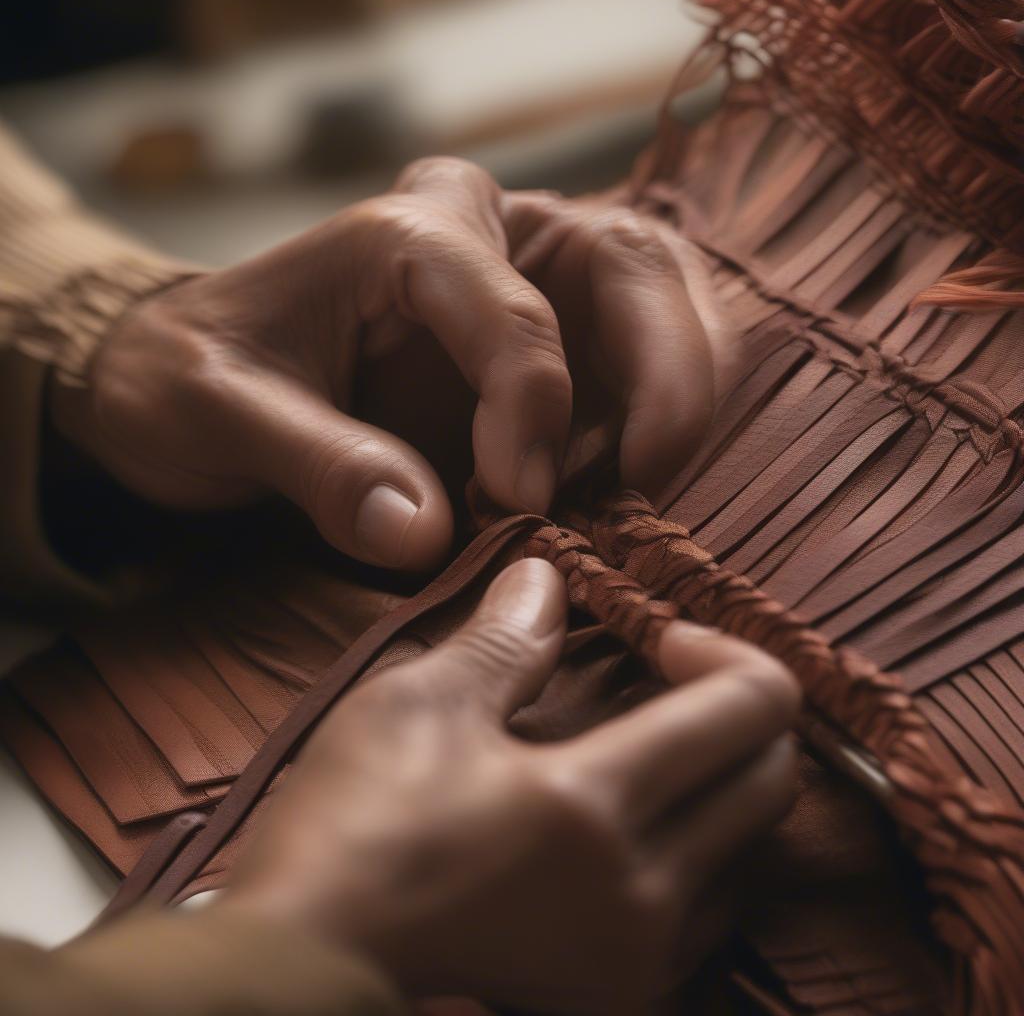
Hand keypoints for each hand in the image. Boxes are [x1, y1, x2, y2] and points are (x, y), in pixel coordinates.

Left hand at [52, 158, 721, 570]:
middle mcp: (491, 241)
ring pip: (667, 315)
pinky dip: (644, 442)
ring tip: (622, 505)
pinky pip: (638, 379)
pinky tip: (604, 504)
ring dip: (670, 414)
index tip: (517, 506)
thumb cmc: (189, 376)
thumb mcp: (214, 411)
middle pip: (639, 269)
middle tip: (639, 491)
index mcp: (412, 231)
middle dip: (666, 385)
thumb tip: (427, 536)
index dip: (535, 411)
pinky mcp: (546, 356)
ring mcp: (529, 293)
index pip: (519, 308)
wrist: (188, 382)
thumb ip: (317, 463)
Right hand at [218, 559, 798, 1013]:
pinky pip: (710, 909)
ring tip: (656, 747)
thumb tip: (547, 578)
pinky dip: (703, 848)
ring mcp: (640, 959)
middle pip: (773, 781)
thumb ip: (505, 637)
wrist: (310, 971)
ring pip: (752, 851)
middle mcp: (646, 894)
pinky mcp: (620, 995)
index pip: (750, 709)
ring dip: (726, 783)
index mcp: (596, 807)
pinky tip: (638, 822)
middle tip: (668, 680)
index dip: (725, 651)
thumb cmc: (354, 830)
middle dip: (741, 712)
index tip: (659, 638)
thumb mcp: (419, 706)